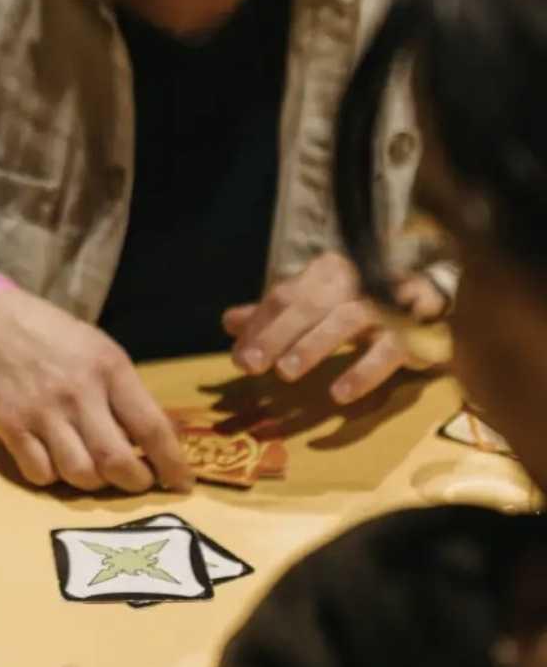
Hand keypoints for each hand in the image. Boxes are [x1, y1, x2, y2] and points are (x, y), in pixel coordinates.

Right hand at [0, 289, 190, 492]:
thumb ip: (127, 393)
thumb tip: (160, 439)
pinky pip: (41, 474)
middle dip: (135, 482)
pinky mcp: (11, 426)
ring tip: (97, 472)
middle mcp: (78, 392)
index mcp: (109, 368)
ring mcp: (42, 412)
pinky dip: (54, 478)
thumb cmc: (56, 337)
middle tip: (139, 482)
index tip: (182, 483)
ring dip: (95, 483)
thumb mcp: (102, 351)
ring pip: (80, 474)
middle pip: (116, 461)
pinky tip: (57, 463)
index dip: (172, 463)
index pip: (151, 427)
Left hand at [223, 252, 445, 405]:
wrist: (438, 301)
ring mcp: (387, 304)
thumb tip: (228, 321)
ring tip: (286, 372)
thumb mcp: (318, 305)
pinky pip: (387, 351)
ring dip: (314, 346)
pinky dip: (363, 372)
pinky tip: (340, 394)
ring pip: (346, 320)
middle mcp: (355, 280)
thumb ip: (276, 314)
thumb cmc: (366, 305)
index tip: (238, 358)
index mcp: (327, 272)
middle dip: (276, 335)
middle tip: (249, 366)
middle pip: (309, 305)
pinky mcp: (415, 332)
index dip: (259, 326)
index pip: (285, 296)